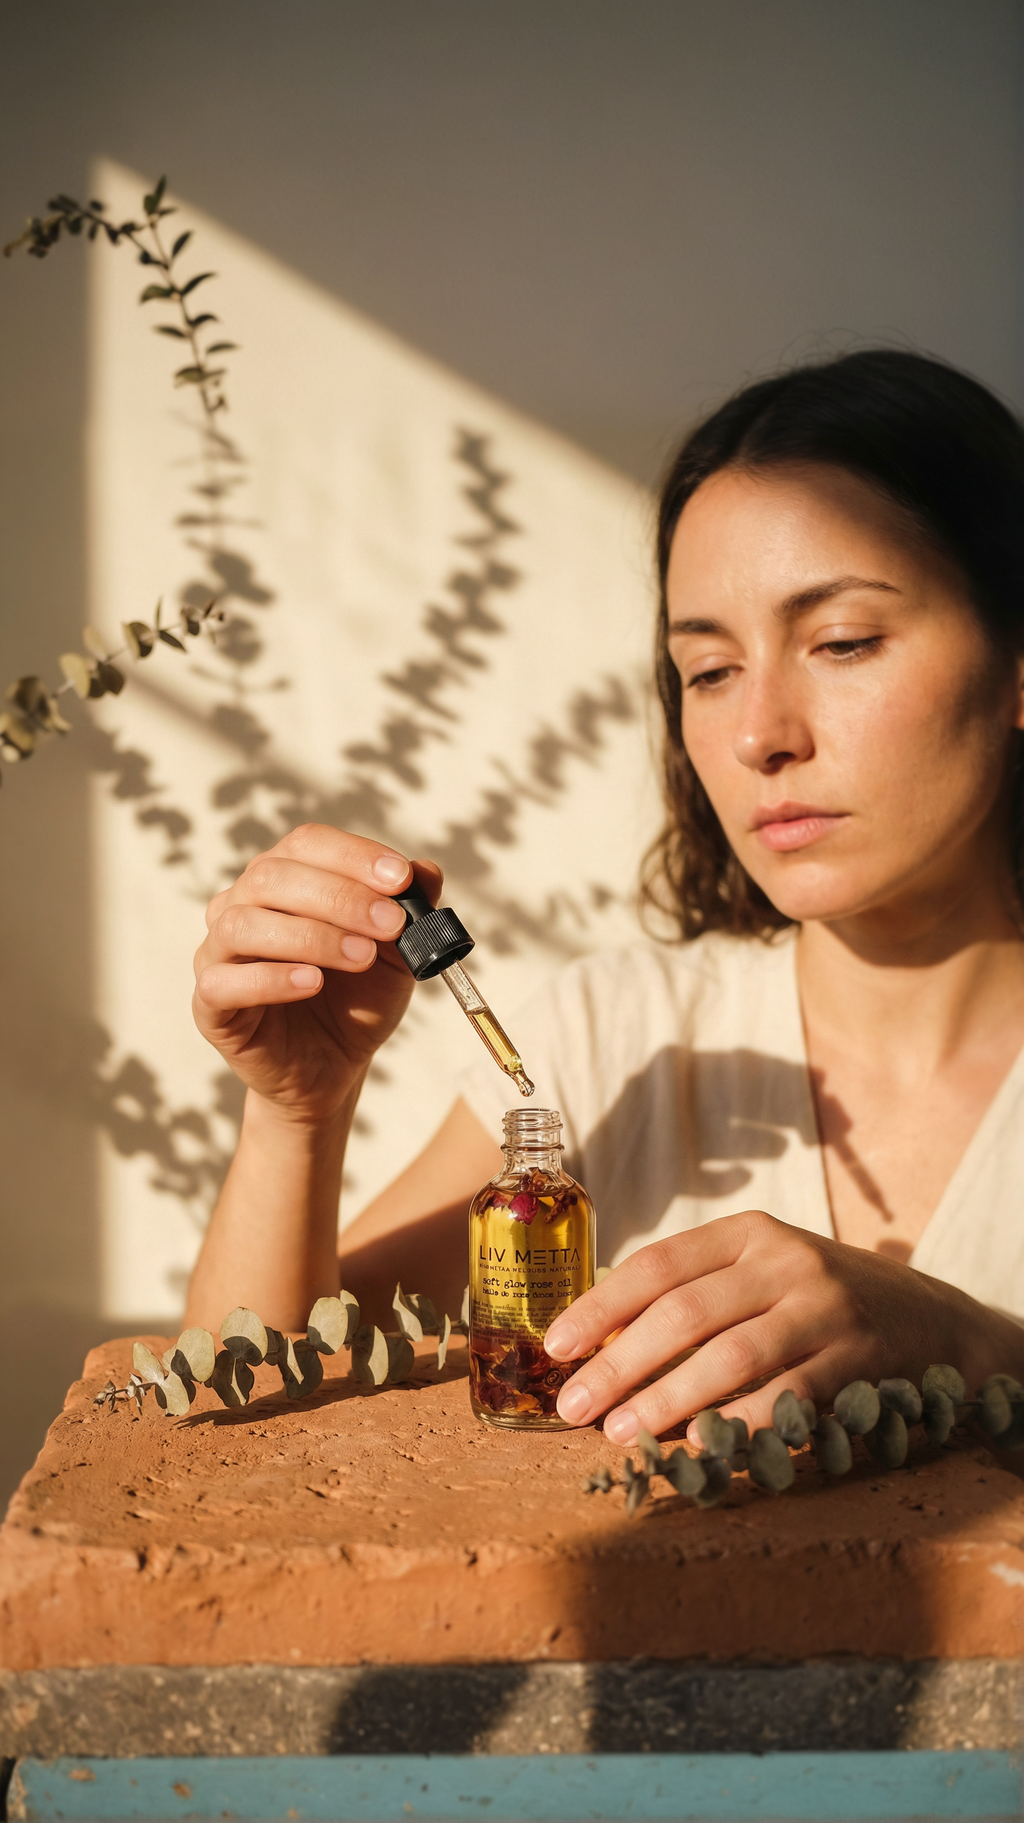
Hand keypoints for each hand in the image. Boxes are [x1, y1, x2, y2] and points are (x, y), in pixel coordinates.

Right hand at [193, 824, 435, 1123]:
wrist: (334, 1066)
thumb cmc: (357, 999)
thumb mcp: (397, 954)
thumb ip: (411, 909)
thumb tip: (426, 870)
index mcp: (284, 879)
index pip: (306, 843)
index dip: (353, 855)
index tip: (400, 878)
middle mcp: (241, 905)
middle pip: (272, 876)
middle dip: (339, 896)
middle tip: (390, 925)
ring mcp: (218, 953)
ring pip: (243, 923)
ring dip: (311, 935)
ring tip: (361, 956)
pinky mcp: (209, 1003)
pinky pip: (222, 982)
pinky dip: (270, 978)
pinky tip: (312, 983)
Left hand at [543, 1210, 994, 1442]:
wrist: (932, 1320)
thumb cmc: (819, 1302)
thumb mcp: (762, 1274)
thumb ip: (696, 1296)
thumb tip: (600, 1346)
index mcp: (749, 1234)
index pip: (658, 1265)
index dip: (600, 1307)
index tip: (555, 1347)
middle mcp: (786, 1262)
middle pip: (684, 1314)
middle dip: (620, 1365)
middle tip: (576, 1408)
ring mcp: (824, 1309)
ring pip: (730, 1358)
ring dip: (668, 1401)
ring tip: (623, 1434)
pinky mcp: (855, 1360)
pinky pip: (784, 1399)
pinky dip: (736, 1426)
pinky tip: (698, 1447)